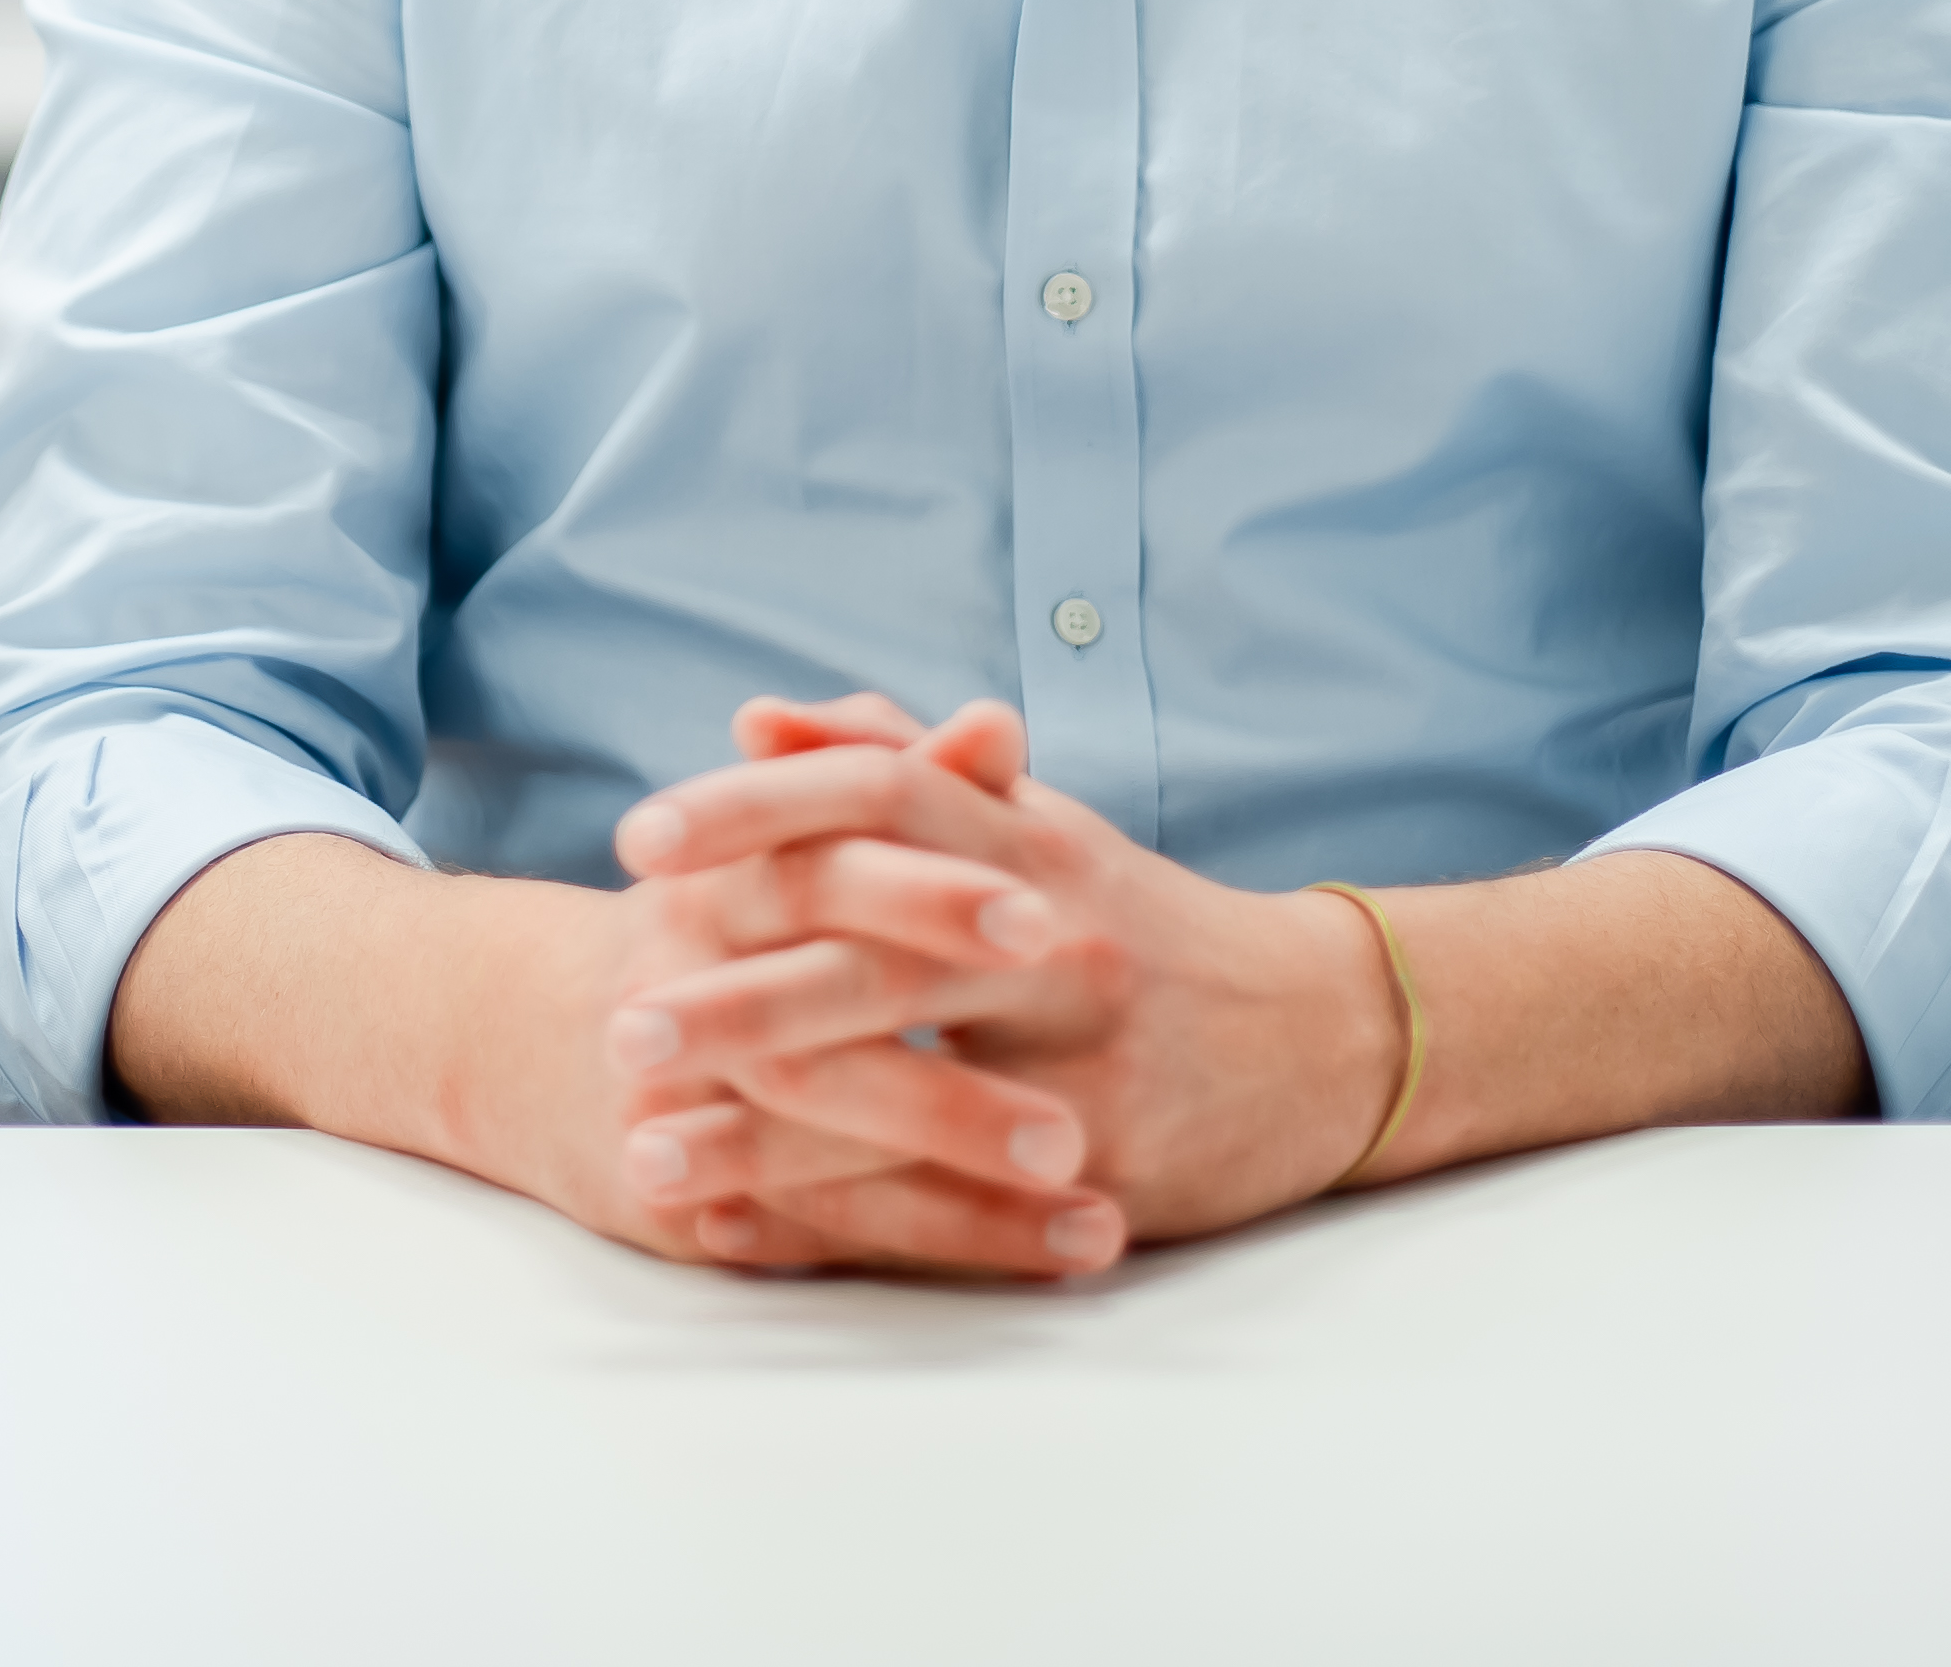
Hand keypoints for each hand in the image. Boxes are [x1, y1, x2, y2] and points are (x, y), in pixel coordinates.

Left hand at [602, 694, 1405, 1274]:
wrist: (1328, 1037)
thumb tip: (755, 718)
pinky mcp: (1108, 1168)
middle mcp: (1057, 939)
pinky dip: (839, 1221)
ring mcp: (1085, 1060)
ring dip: (764, 1132)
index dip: (755, 811)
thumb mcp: (1034, 829)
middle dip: (738, 994)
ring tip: (647, 1150)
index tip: (637, 836)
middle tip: (621, 1025)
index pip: (877, 798)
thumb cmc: (1142, 925)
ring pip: (904, 1095)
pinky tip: (740, 1232)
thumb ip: (897, 766)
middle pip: (877, 953)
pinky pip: (953, 1203)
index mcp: (1026, 844)